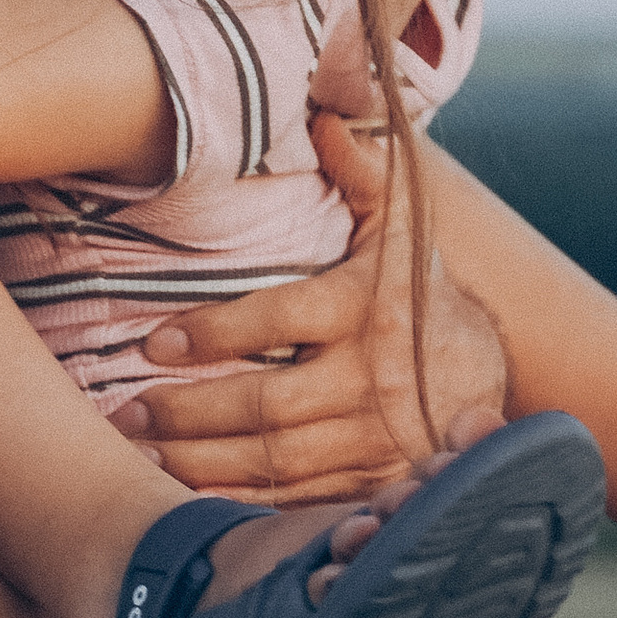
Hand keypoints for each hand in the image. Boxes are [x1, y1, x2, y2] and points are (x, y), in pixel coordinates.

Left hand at [110, 114, 508, 501]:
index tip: (152, 342)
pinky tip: (187, 495)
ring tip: (138, 455)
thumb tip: (322, 114)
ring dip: (201, 464)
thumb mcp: (399, 224)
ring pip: (278, 463)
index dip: (213, 333)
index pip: (278, 320)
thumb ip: (360, 171)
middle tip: (126, 413)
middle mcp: (372, 380)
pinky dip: (241, 503)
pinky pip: (299, 502)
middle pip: (268, 407)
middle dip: (189, 415)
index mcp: (367, 308)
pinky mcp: (374, 485)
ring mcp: (376, 442)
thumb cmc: (421, 292)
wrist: (490, 374)